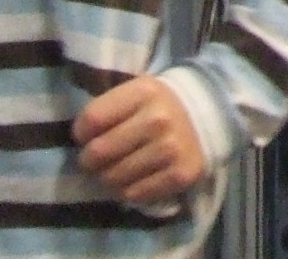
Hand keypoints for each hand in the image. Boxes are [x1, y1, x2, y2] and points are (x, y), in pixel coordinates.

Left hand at [74, 76, 208, 205]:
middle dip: (90, 160)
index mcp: (144, 92)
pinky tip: (136, 178)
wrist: (208, 114)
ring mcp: (171, 148)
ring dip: (109, 177)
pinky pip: (134, 194)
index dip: (81, 132)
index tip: (88, 135)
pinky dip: (129, 190)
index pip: (91, 119)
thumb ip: (106, 110)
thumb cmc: (158, 106)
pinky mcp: (181, 174)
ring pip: (113, 177)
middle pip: (98, 152)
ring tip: (118, 168)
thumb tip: (78, 141)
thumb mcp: (135, 94)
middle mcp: (159, 119)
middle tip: (99, 158)